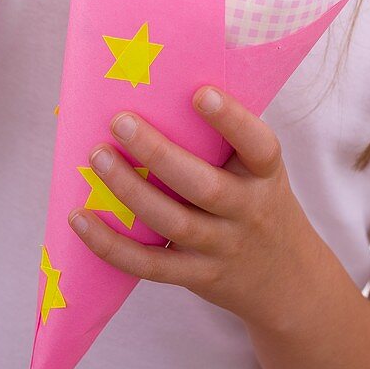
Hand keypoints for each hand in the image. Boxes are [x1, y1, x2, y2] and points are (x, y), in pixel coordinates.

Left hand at [68, 87, 328, 332]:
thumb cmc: (260, 202)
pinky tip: (81, 218)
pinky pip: (149, 264)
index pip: (258, 145)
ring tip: (97, 157)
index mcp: (266, 174)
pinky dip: (111, 244)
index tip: (199, 92)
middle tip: (120, 121)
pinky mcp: (197, 275)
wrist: (289, 279)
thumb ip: (229, 139)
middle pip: (203, 185)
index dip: (231, 120)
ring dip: (129, 189)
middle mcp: (249, 210)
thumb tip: (170, 88)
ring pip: (172, 221)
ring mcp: (223, 247)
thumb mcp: (262, 171)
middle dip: (158, 153)